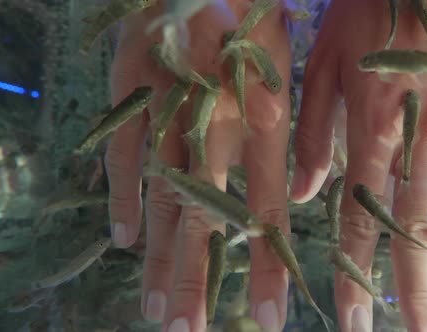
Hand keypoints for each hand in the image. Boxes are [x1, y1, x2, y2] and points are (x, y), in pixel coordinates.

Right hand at [106, 1, 291, 330]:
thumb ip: (298, 139)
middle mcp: (216, 127)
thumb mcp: (291, 72)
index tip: (270, 318)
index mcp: (264, 122)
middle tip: (187, 331)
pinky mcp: (132, 96)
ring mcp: (169, 113)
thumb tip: (302, 196)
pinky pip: (124, 158)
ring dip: (160, 256)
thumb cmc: (259, 19)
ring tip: (157, 308)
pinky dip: (124, 198)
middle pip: (205, 219)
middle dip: (198, 281)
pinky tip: (127, 238)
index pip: (267, 213)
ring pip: (162, 200)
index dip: (269, 268)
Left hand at [291, 0, 426, 330]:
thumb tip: (301, 192)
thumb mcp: (324, 65)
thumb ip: (314, 133)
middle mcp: (422, 139)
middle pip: (420, 230)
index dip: (358, 272)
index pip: (364, 216)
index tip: (353, 321)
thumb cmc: (366, 14)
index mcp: (375, 126)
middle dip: (419, 293)